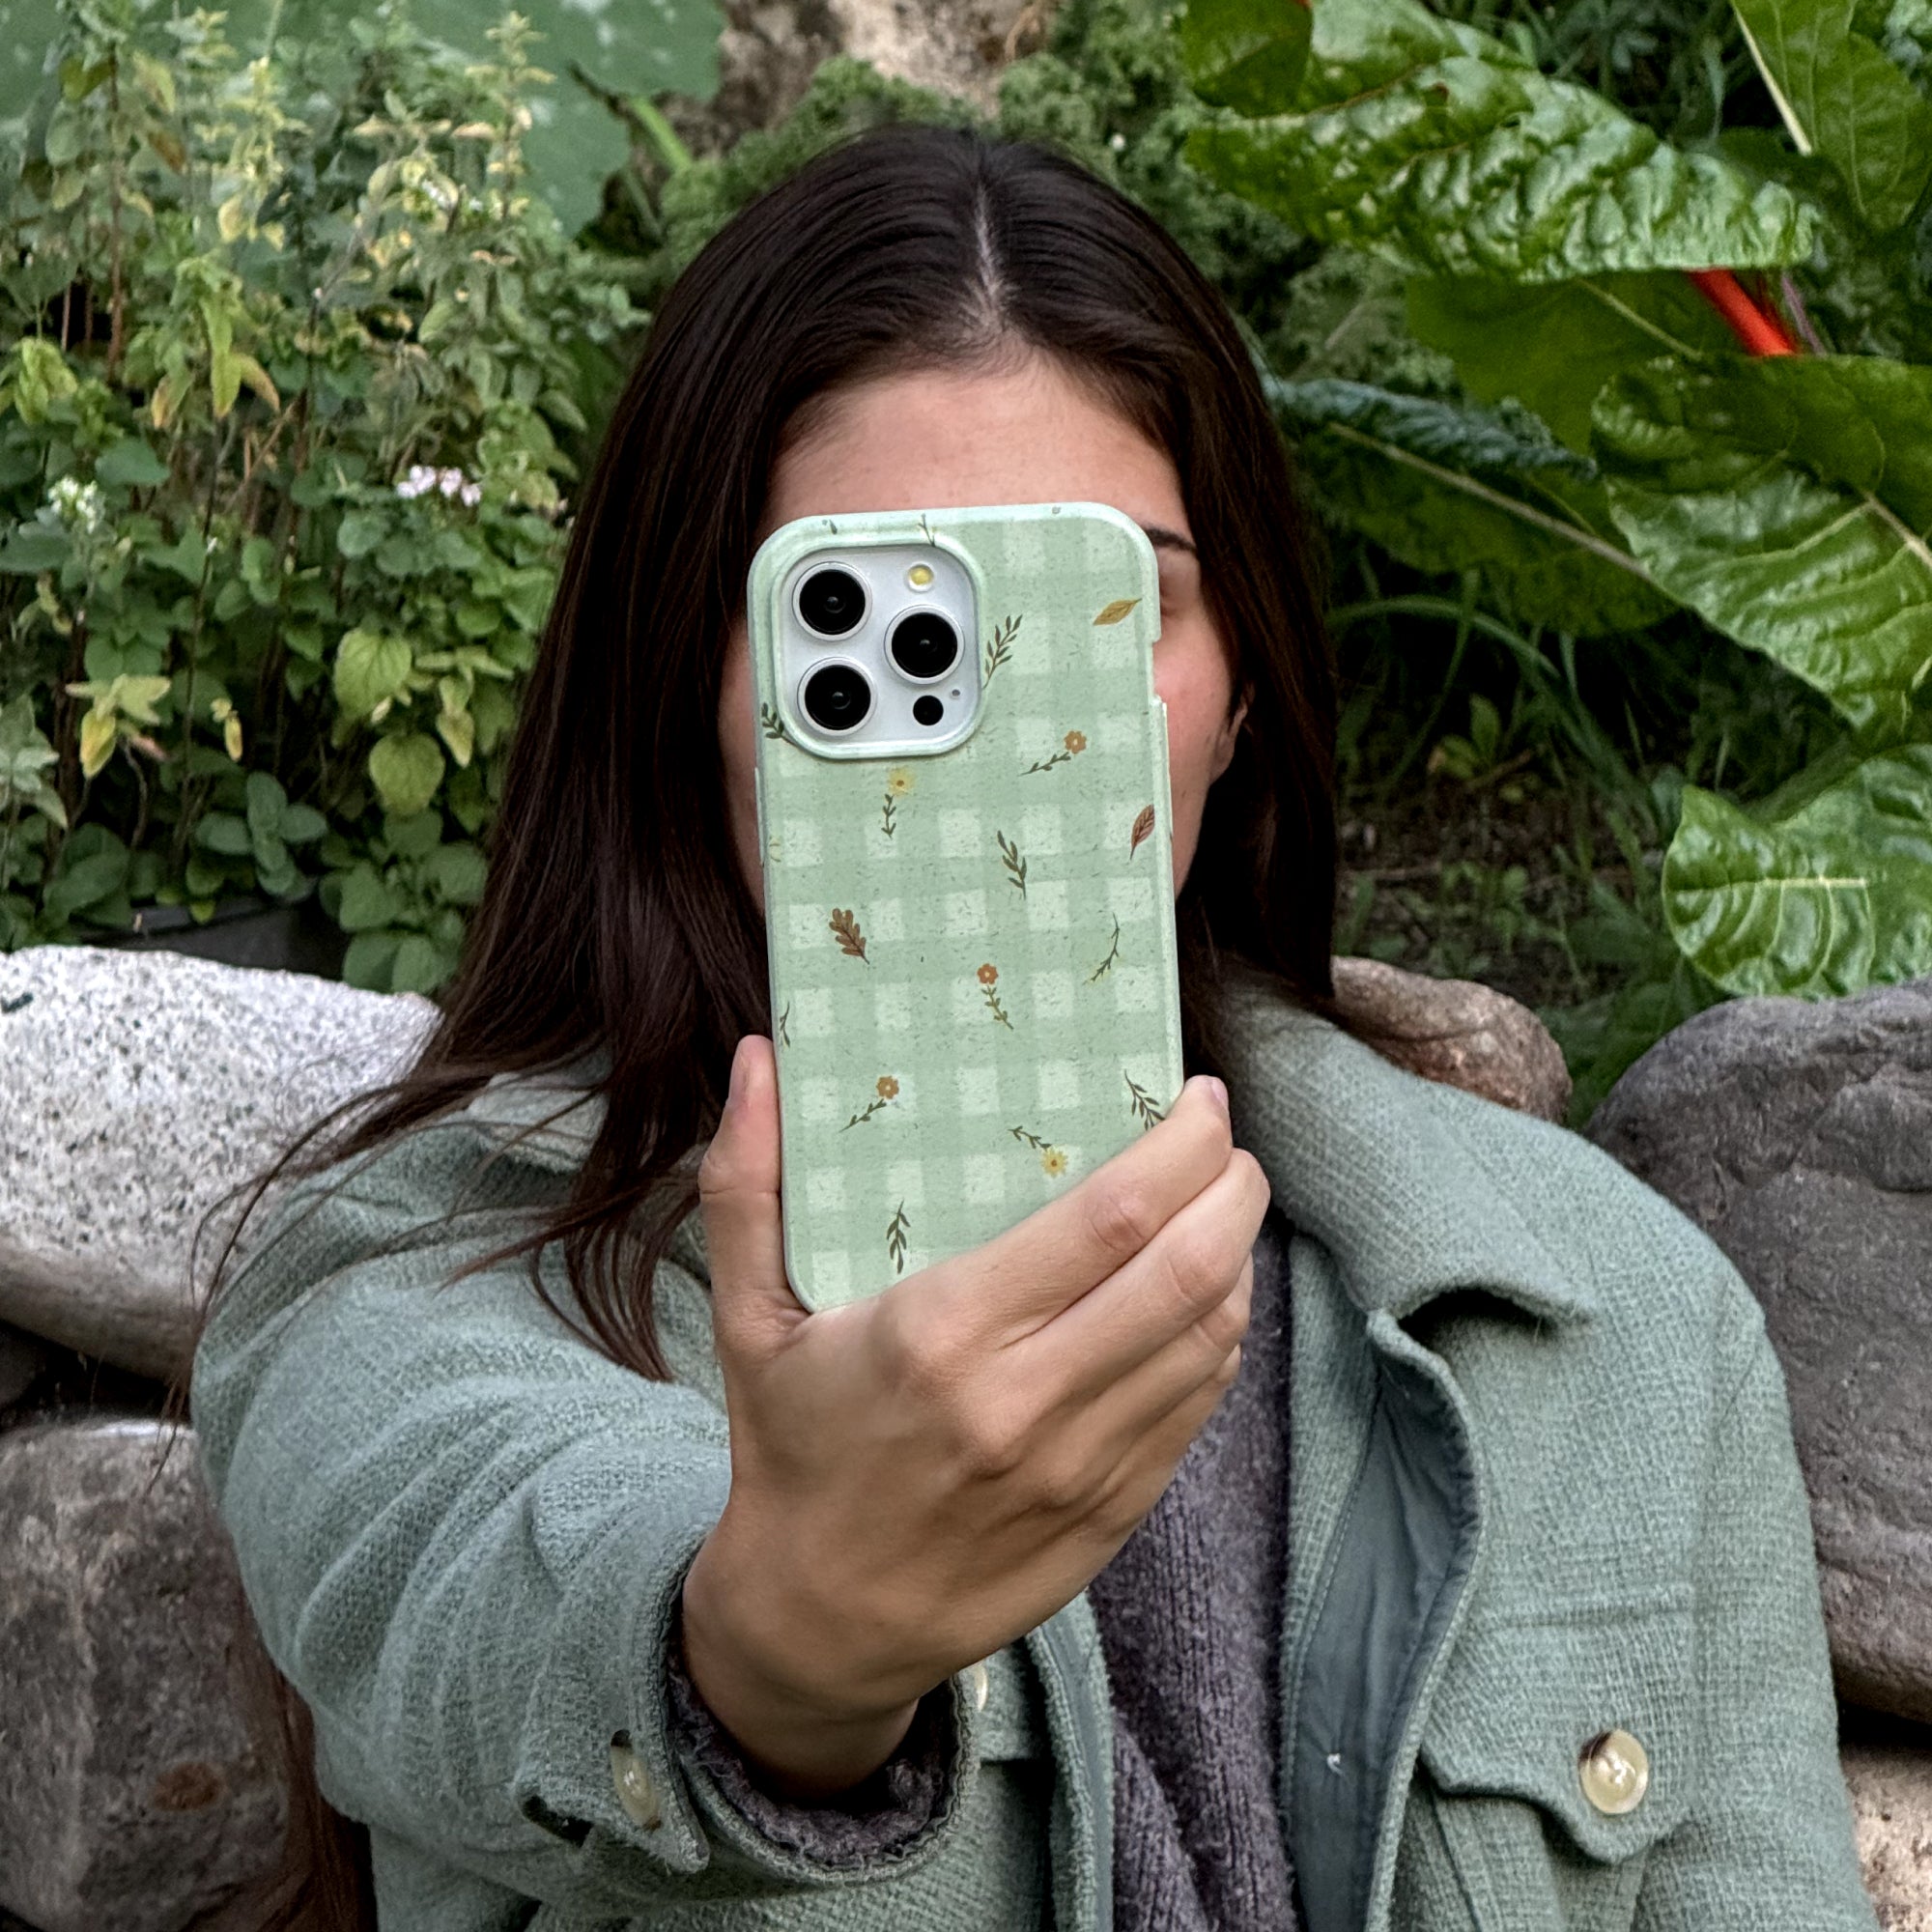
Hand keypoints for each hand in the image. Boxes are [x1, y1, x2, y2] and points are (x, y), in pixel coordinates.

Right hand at [680, 1035, 1266, 1796]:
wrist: (817, 1623)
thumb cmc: (789, 1450)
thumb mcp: (746, 1315)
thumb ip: (746, 1180)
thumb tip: (759, 1057)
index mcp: (943, 1334)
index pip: (1112, 1217)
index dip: (1181, 1147)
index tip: (1196, 1100)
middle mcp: (1026, 1401)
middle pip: (1187, 1269)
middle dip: (1234, 1187)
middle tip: (1227, 1143)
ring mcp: (1080, 1467)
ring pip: (1210, 1338)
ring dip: (1238, 1255)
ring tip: (1226, 1204)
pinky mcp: (1111, 1515)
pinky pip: (1198, 1406)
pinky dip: (1220, 1336)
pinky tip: (1209, 1293)